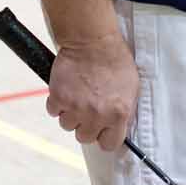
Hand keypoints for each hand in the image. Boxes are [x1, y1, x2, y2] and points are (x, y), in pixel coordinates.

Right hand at [46, 33, 139, 150]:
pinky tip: (67, 89)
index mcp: (118, 114)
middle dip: (85, 124)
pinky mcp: (58, 97)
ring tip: (77, 95)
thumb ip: (125, 111)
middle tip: (87, 108)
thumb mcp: (131, 87)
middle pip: (84, 137)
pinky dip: (57, 103)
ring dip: (70, 113)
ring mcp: (76, 107)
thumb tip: (118, 127)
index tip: (101, 131)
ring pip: (67, 125)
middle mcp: (96, 115)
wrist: (92, 39)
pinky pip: (54, 111)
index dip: (104, 137)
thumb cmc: (114, 60)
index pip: (109, 144)